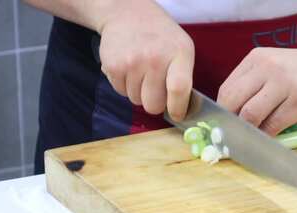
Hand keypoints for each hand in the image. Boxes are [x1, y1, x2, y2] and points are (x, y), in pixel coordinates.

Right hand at [98, 1, 194, 120]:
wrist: (127, 14)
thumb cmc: (160, 36)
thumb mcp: (181, 49)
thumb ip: (183, 77)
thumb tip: (179, 111)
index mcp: (178, 53)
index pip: (179, 89)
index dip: (177, 108)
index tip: (176, 114)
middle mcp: (154, 58)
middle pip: (153, 104)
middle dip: (154, 102)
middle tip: (155, 88)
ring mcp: (132, 62)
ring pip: (136, 101)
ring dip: (139, 92)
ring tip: (141, 72)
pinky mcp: (113, 66)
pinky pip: (121, 92)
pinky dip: (125, 85)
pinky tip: (129, 68)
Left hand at [217, 46, 296, 135]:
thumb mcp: (270, 67)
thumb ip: (250, 86)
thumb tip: (228, 118)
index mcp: (255, 59)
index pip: (226, 90)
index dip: (221, 113)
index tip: (223, 126)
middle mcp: (268, 68)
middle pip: (234, 102)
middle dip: (230, 124)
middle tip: (233, 136)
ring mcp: (285, 84)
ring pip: (251, 115)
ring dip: (247, 131)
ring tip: (251, 138)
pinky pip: (274, 125)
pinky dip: (266, 136)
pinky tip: (267, 138)